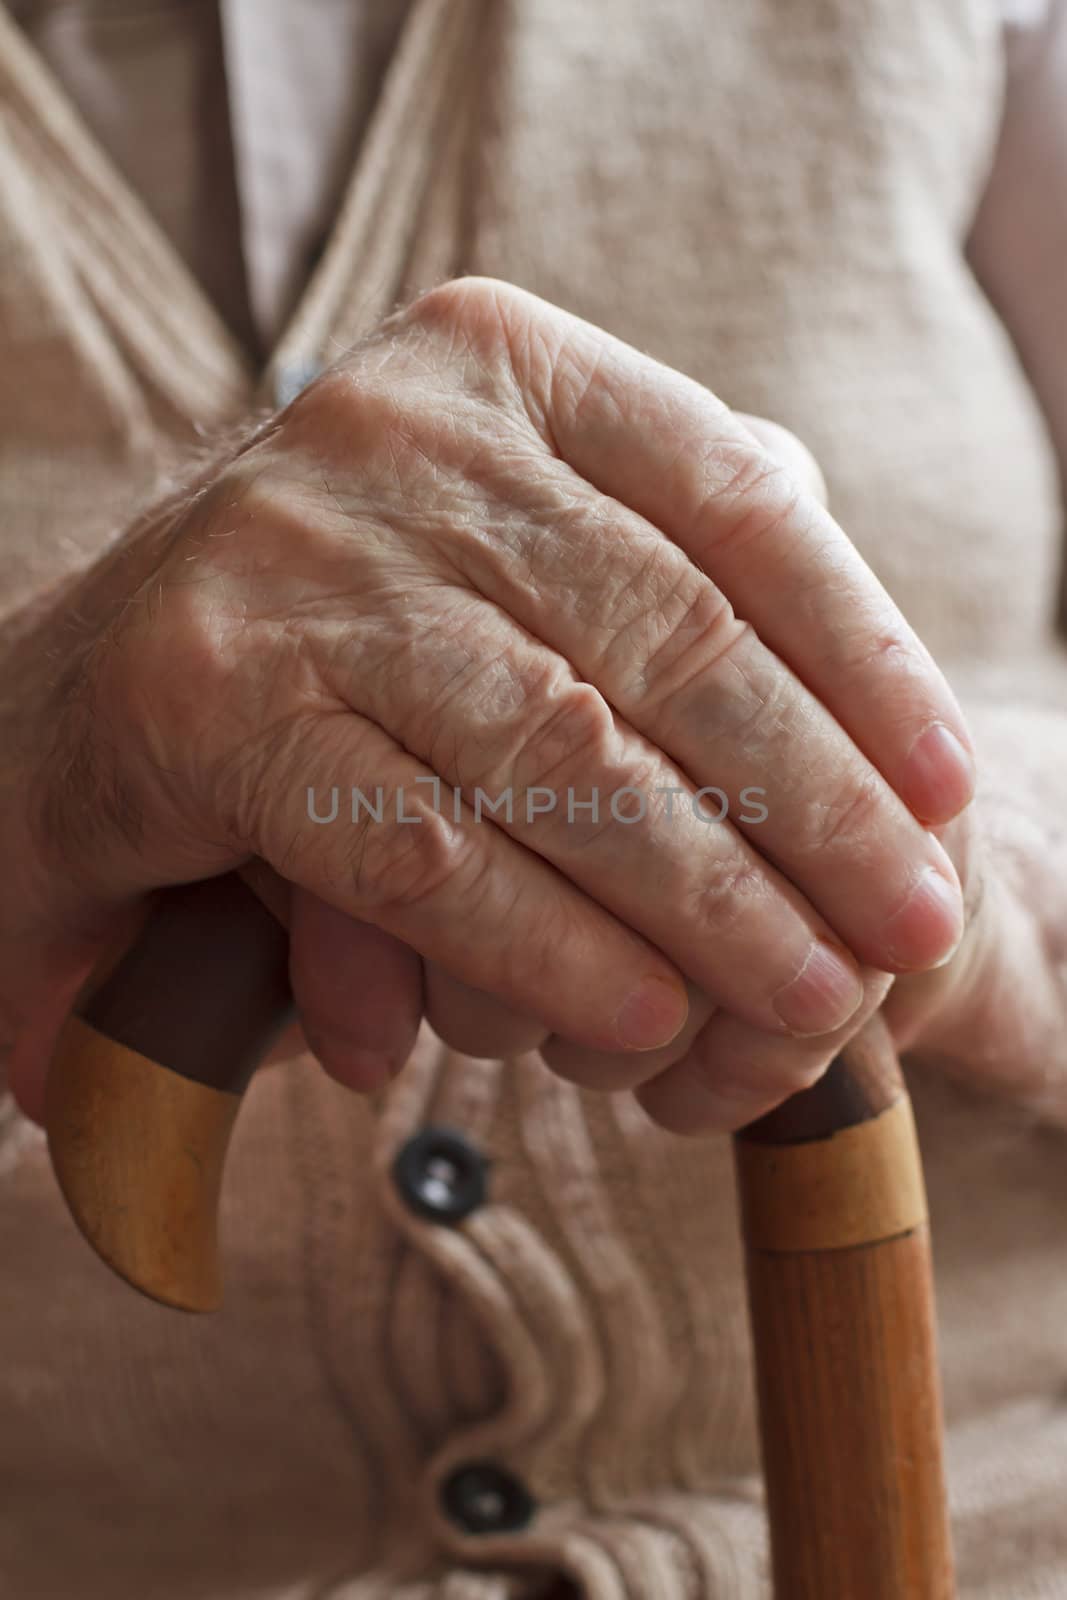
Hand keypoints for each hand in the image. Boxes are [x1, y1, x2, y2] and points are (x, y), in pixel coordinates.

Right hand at [1, 277, 973, 1127]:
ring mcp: (292, 555)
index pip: (735, 501)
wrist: (82, 700)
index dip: (863, 654)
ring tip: (806, 999)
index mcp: (496, 362)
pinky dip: (548, 947)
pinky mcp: (209, 701)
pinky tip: (641, 1017)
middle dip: (814, 804)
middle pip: (670, 636)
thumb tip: (873, 714)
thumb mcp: (510, 557)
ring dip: (708, 898)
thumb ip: (662, 571)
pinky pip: (426, 851)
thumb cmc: (347, 643)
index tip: (944, 786)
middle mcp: (392, 430)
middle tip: (909, 922)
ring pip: (562, 753)